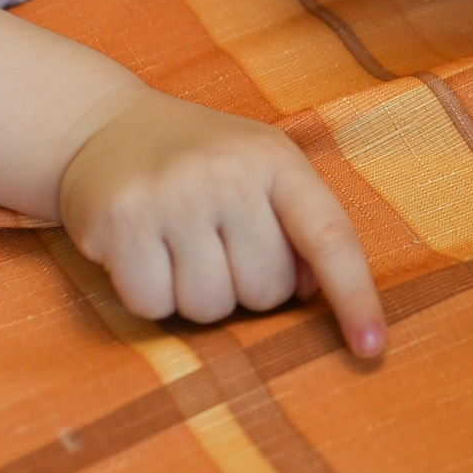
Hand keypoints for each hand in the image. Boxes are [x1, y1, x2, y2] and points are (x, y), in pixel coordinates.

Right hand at [58, 87, 386, 356]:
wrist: (100, 124)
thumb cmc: (199, 162)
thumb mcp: (260, 171)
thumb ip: (299, 225)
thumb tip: (312, 292)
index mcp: (277, 160)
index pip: (329, 237)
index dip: (355, 296)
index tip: (372, 347)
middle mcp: (228, 172)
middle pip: (263, 291)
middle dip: (242, 286)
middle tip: (213, 243)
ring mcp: (173, 193)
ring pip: (208, 307)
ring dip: (192, 295)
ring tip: (175, 245)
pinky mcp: (120, 219)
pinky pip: (152, 304)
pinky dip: (147, 294)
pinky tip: (140, 251)